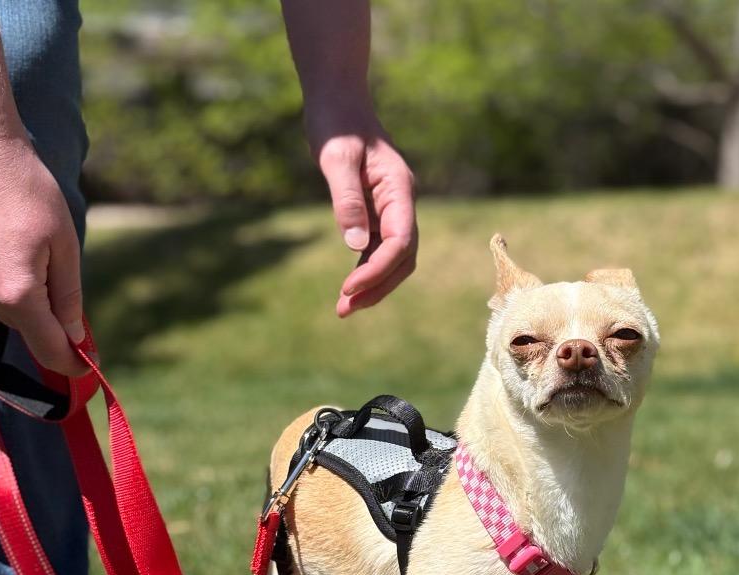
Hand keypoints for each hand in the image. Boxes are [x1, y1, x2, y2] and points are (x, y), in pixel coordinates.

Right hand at [0, 135, 87, 375]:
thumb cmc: (29, 192)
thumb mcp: (65, 246)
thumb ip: (69, 298)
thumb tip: (75, 338)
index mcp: (17, 294)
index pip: (48, 348)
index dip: (72, 363)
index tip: (89, 368)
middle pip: (28, 328)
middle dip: (51, 317)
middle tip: (61, 273)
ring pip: (7, 308)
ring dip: (27, 295)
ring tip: (29, 245)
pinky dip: (4, 278)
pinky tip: (7, 241)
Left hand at [307, 109, 417, 317]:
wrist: (338, 102)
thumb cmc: (336, 122)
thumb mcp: (335, 157)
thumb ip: (347, 200)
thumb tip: (356, 245)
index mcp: (400, 189)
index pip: (400, 242)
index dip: (378, 270)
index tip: (349, 288)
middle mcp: (402, 203)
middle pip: (402, 258)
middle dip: (377, 286)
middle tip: (345, 309)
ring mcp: (392, 210)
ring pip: (392, 259)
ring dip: (372, 284)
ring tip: (343, 308)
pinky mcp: (377, 213)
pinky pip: (378, 250)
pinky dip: (365, 270)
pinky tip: (348, 288)